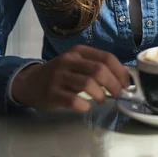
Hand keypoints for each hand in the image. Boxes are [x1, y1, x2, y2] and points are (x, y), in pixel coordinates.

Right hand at [11, 45, 129, 111]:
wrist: (31, 81)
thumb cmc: (61, 73)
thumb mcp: (77, 63)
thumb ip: (95, 66)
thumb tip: (122, 77)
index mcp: (79, 52)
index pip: (106, 57)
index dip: (120, 71)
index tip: (126, 83)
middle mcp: (70, 60)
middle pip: (99, 69)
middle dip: (113, 84)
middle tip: (118, 94)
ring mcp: (59, 76)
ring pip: (87, 83)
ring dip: (100, 94)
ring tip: (102, 100)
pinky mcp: (52, 92)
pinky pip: (72, 99)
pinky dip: (83, 104)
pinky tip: (85, 106)